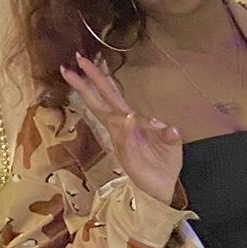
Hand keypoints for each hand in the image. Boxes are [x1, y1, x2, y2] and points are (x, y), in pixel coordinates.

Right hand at [62, 53, 181, 203]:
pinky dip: (126, 128)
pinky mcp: (128, 154)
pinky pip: (126, 138)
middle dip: (88, 81)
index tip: (85, 62)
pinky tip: (126, 117)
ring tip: (81, 77)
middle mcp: (122, 128)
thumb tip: (166, 125)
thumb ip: (168, 133)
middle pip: (103, 100)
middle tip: (74, 60)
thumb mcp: (171, 143)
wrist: (163, 187)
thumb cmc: (164, 163)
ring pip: (110, 116)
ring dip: (98, 98)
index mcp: (130, 120)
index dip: (99, 78)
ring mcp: (123, 140)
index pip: (111, 94)